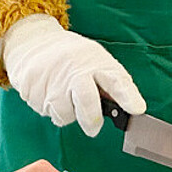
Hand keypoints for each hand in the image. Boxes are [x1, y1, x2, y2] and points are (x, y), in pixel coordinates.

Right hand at [0, 14, 144, 136]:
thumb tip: (130, 109)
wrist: (34, 42)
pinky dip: (49, 108)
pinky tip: (49, 92)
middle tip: (93, 129)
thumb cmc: (72, 57)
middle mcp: (75, 71)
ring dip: (67, 113)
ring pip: (64, 114)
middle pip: (86, 100)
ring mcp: (52, 80)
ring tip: (65, 96)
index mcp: (96, 63)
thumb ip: (110, 84)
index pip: (116, 80)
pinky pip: (45, 112)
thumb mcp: (95, 61)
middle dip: (91, 119)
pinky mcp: (33, 90)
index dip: (128, 96)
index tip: (137, 109)